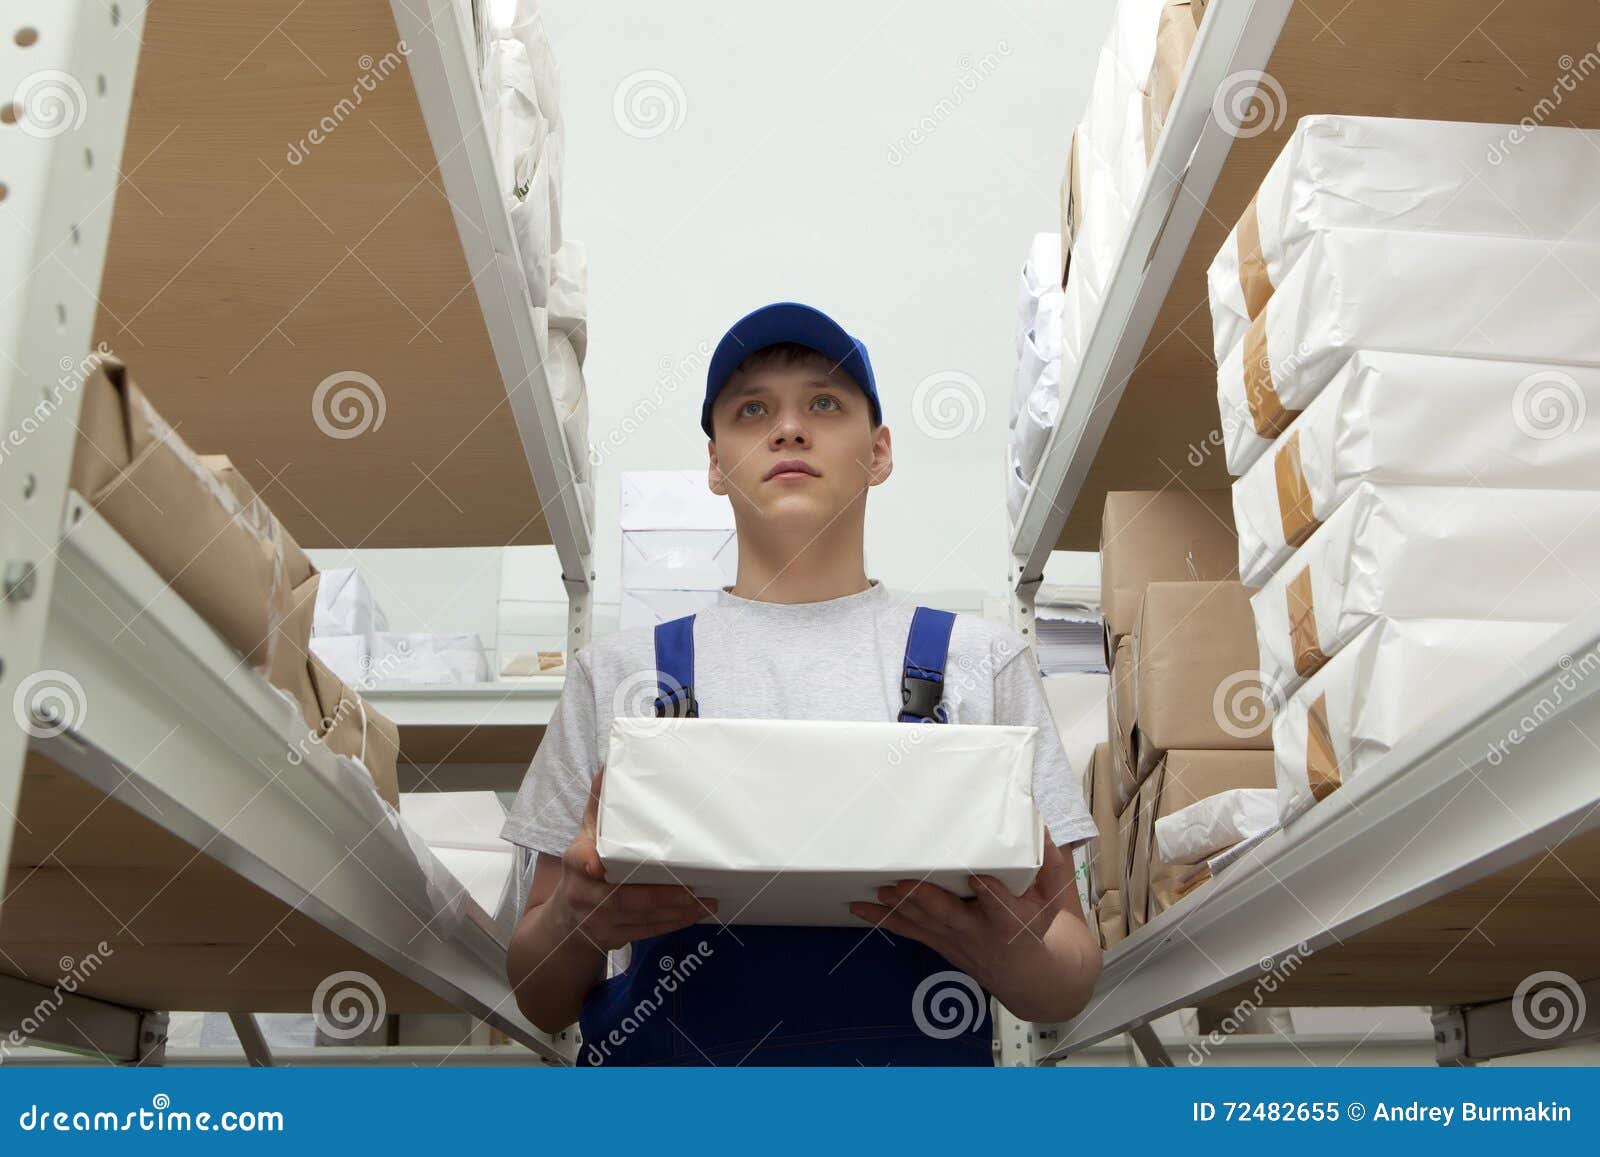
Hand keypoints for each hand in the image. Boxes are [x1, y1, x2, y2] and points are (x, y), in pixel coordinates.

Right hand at [548, 766, 717, 950]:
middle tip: (695, 888)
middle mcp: (584, 895)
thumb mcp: (586, 834)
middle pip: (624, 898)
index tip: (595, 865)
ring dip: (677, 912)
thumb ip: (599, 805)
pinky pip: (647, 932)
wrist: (565, 920)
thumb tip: (610, 766)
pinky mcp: (613, 939)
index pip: (579, 861)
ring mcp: (598, 921)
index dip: (587, 863)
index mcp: (576, 862)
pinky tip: (695, 913)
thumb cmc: (584, 866)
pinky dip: (674, 923)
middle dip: (662, 896)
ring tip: (708, 900)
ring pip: (641, 919)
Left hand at [847, 839, 1071, 985]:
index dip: (991, 894)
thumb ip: (1051, 867)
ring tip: (880, 890)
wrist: (1037, 981)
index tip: (980, 878)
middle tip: (904, 883)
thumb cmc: (1045, 932)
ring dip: (900, 907)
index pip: (1002, 907)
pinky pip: (910, 931)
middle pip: (950, 916)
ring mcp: (956, 941)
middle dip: (926, 899)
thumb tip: (1043, 829)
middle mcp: (980, 934)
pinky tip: (860, 908)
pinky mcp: (941, 943)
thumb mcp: (1058, 901)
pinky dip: (884, 920)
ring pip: (924, 923)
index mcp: (1013, 922)